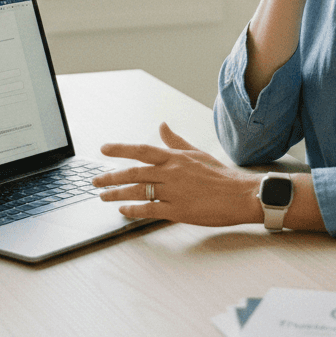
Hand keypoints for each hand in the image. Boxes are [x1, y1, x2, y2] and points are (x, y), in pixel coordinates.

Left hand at [93, 122, 260, 225]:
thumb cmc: (220, 174)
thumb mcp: (196, 153)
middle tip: (95, 180)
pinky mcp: (178, 211)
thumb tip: (162, 125)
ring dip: (116, 194)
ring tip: (103, 196)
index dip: (121, 149)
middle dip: (111, 176)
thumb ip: (176, 141)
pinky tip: (123, 210)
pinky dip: (133, 210)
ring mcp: (173, 192)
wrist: (240, 195)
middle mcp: (171, 173)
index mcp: (175, 158)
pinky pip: (149, 210)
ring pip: (138, 192)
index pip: (142, 150)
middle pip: (134, 173)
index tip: (104, 149)